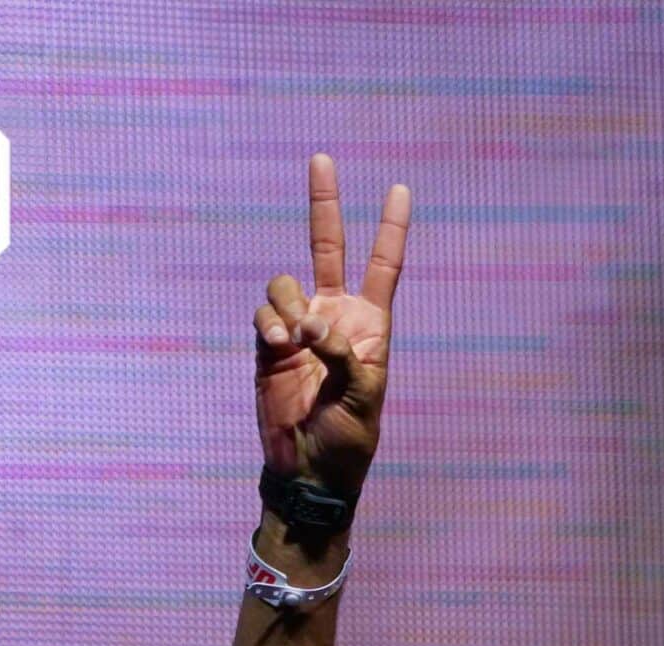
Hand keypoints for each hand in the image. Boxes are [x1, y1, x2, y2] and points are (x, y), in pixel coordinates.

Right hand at [253, 153, 411, 499]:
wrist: (309, 468)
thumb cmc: (348, 438)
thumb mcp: (365, 397)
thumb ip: (345, 354)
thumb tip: (312, 321)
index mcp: (370, 326)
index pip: (384, 266)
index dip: (392, 228)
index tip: (400, 189)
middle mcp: (334, 317)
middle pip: (328, 246)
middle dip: (325, 203)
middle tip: (323, 158)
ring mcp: (298, 328)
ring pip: (284, 283)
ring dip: (286, 305)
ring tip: (294, 342)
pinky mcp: (269, 345)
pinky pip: (264, 314)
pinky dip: (269, 324)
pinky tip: (279, 346)